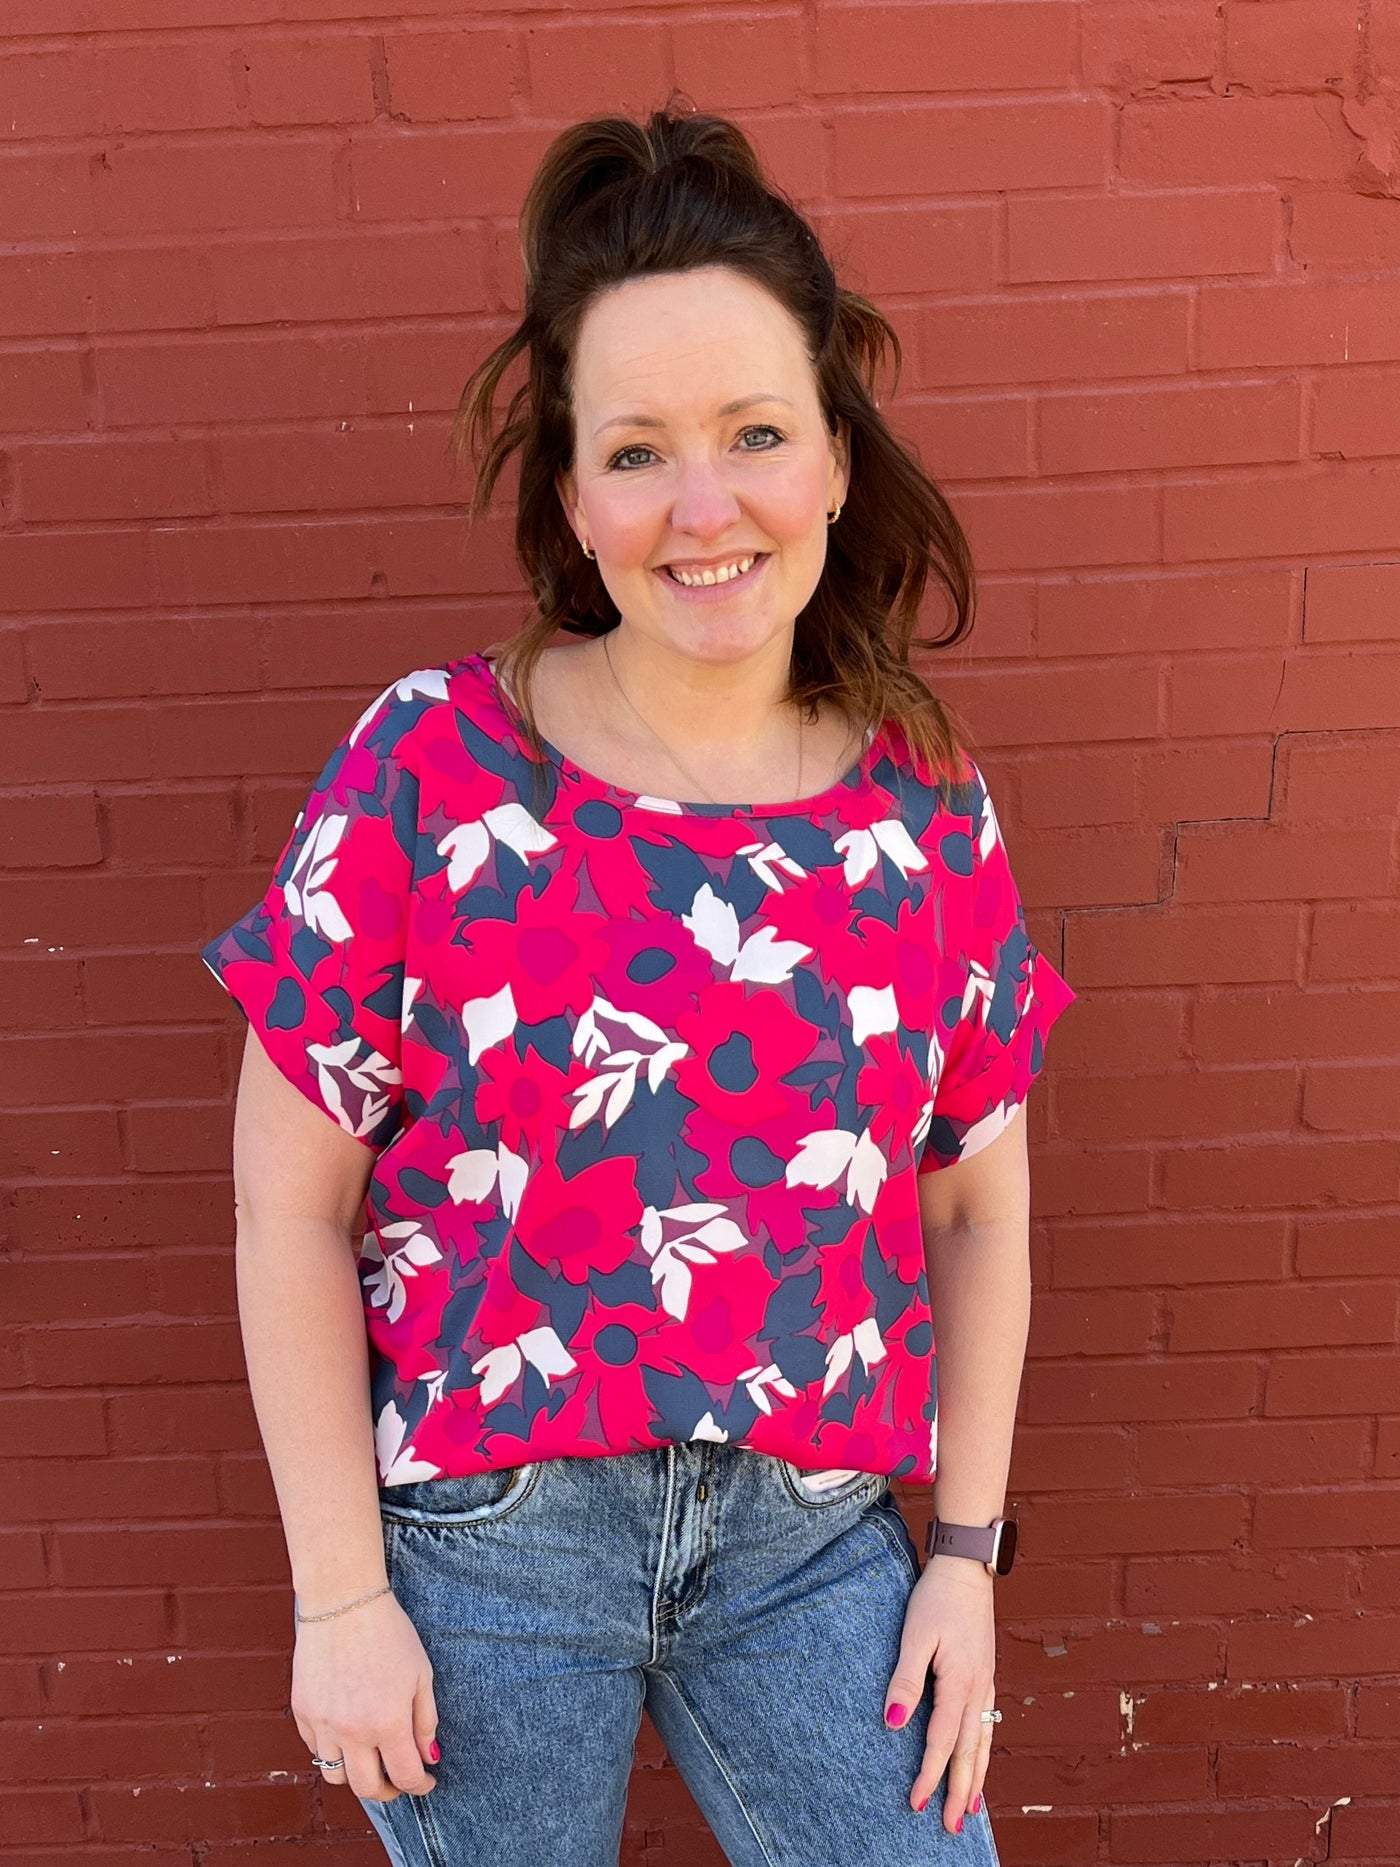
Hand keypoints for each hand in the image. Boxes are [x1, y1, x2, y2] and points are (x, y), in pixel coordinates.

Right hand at [291, 1590, 439, 1803]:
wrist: (343, 1602)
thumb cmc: (389, 1633)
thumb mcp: (421, 1674)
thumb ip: (425, 1721)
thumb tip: (429, 1757)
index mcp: (388, 1722)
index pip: (406, 1777)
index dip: (421, 1786)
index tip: (427, 1780)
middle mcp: (352, 1731)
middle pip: (367, 1788)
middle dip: (388, 1792)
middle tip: (399, 1780)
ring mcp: (323, 1724)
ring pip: (336, 1776)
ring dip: (357, 1774)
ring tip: (371, 1758)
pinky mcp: (302, 1712)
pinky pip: (316, 1749)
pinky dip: (332, 1751)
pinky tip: (347, 1732)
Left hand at [883, 1556, 996, 1831]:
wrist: (967, 1566)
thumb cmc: (937, 1597)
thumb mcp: (914, 1634)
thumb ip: (905, 1679)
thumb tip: (893, 1721)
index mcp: (960, 1683)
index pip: (942, 1741)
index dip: (929, 1775)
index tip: (917, 1804)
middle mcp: (979, 1689)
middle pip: (969, 1751)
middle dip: (959, 1790)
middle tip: (951, 1827)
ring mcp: (986, 1682)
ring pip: (983, 1741)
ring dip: (975, 1776)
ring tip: (970, 1809)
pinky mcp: (985, 1674)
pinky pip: (987, 1723)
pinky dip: (983, 1750)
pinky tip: (979, 1759)